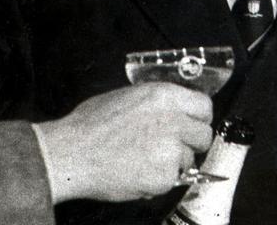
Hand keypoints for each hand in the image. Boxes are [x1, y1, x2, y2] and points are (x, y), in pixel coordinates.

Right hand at [35, 83, 213, 202]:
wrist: (72, 153)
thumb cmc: (89, 125)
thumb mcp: (126, 97)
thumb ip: (155, 102)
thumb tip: (171, 109)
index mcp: (163, 96)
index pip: (204, 106)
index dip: (198, 118)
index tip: (192, 125)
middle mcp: (173, 120)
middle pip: (203, 135)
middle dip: (190, 143)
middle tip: (172, 147)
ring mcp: (171, 149)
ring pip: (188, 160)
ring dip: (173, 163)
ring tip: (145, 160)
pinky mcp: (164, 175)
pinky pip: (172, 180)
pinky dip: (158, 180)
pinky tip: (137, 172)